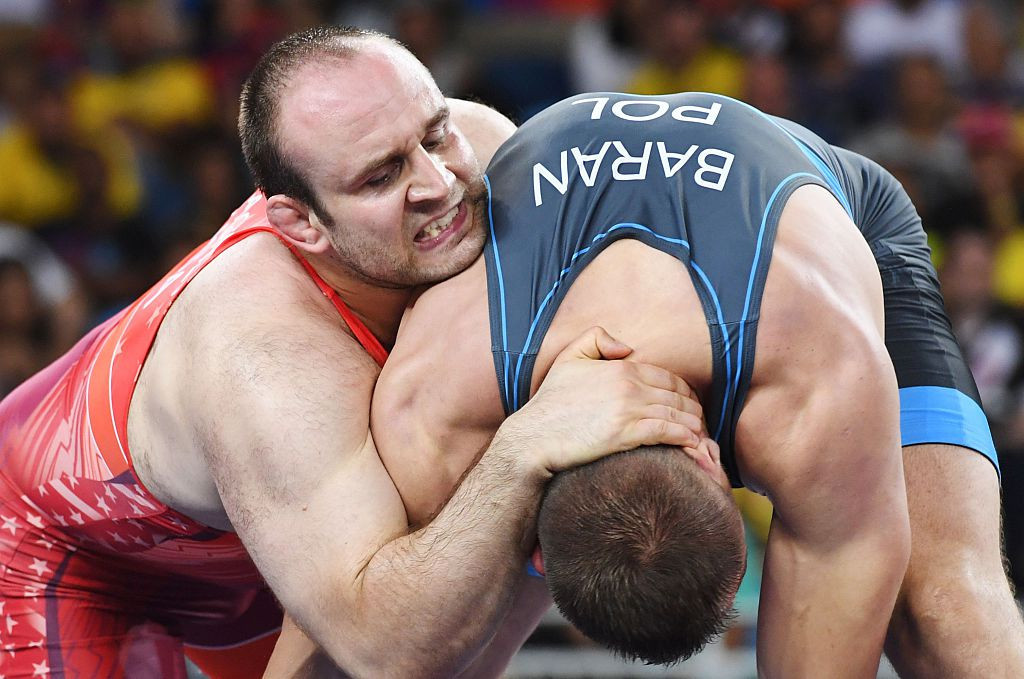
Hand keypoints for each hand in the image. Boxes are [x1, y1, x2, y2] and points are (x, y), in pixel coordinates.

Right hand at [496, 326, 703, 474]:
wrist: (534, 437)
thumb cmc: (550, 402)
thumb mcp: (568, 358)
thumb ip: (596, 338)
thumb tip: (627, 347)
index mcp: (621, 367)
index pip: (667, 377)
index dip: (684, 391)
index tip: (691, 404)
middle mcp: (629, 385)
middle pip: (677, 396)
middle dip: (694, 409)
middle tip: (701, 422)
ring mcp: (628, 410)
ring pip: (677, 414)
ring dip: (694, 425)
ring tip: (700, 436)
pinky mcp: (626, 434)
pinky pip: (667, 433)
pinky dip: (685, 437)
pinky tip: (691, 444)